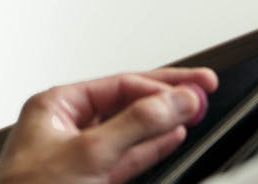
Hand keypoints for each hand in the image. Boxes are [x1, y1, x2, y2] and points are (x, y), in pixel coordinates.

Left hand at [0, 68, 217, 183]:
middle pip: (127, 104)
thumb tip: (176, 100)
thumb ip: (136, 124)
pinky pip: (127, 158)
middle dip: (166, 99)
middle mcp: (65, 128)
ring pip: (130, 131)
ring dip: (163, 122)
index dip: (162, 85)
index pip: (119, 84)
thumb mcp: (89, 153)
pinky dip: (152, 147)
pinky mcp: (88, 182)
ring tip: (194, 111)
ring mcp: (77, 157)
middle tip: (203, 91)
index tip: (196, 87)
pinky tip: (171, 138)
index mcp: (55, 107)